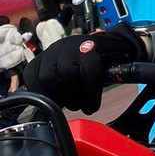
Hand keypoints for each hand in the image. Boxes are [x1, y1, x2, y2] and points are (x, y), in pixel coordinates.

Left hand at [24, 23, 145, 113]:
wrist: (120, 47)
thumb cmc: (94, 65)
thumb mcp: (70, 73)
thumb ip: (56, 85)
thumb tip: (47, 109)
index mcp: (49, 55)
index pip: (33, 75)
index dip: (43, 94)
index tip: (56, 105)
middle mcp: (58, 48)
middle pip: (49, 77)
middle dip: (62, 98)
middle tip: (75, 107)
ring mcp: (75, 45)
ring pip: (68, 75)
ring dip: (77, 97)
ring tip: (86, 105)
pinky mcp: (93, 47)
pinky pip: (89, 73)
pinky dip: (92, 92)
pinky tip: (94, 103)